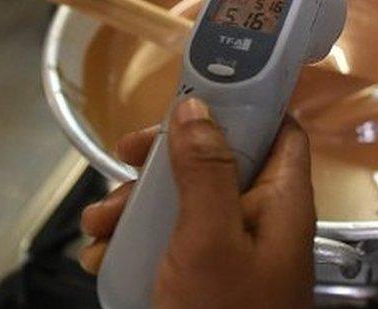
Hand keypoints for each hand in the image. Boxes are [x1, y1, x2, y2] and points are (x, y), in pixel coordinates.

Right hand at [80, 99, 315, 308]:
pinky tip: (101, 255)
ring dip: (135, 205)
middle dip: (161, 161)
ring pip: (182, 202)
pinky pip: (167, 242)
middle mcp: (258, 220)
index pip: (276, 130)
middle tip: (121, 160)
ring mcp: (229, 252)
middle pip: (215, 161)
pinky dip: (132, 241)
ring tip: (98, 226)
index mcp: (279, 202)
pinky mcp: (201, 279)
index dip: (238, 106)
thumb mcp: (209, 238)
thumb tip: (198, 106)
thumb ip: (206, 169)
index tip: (187, 98)